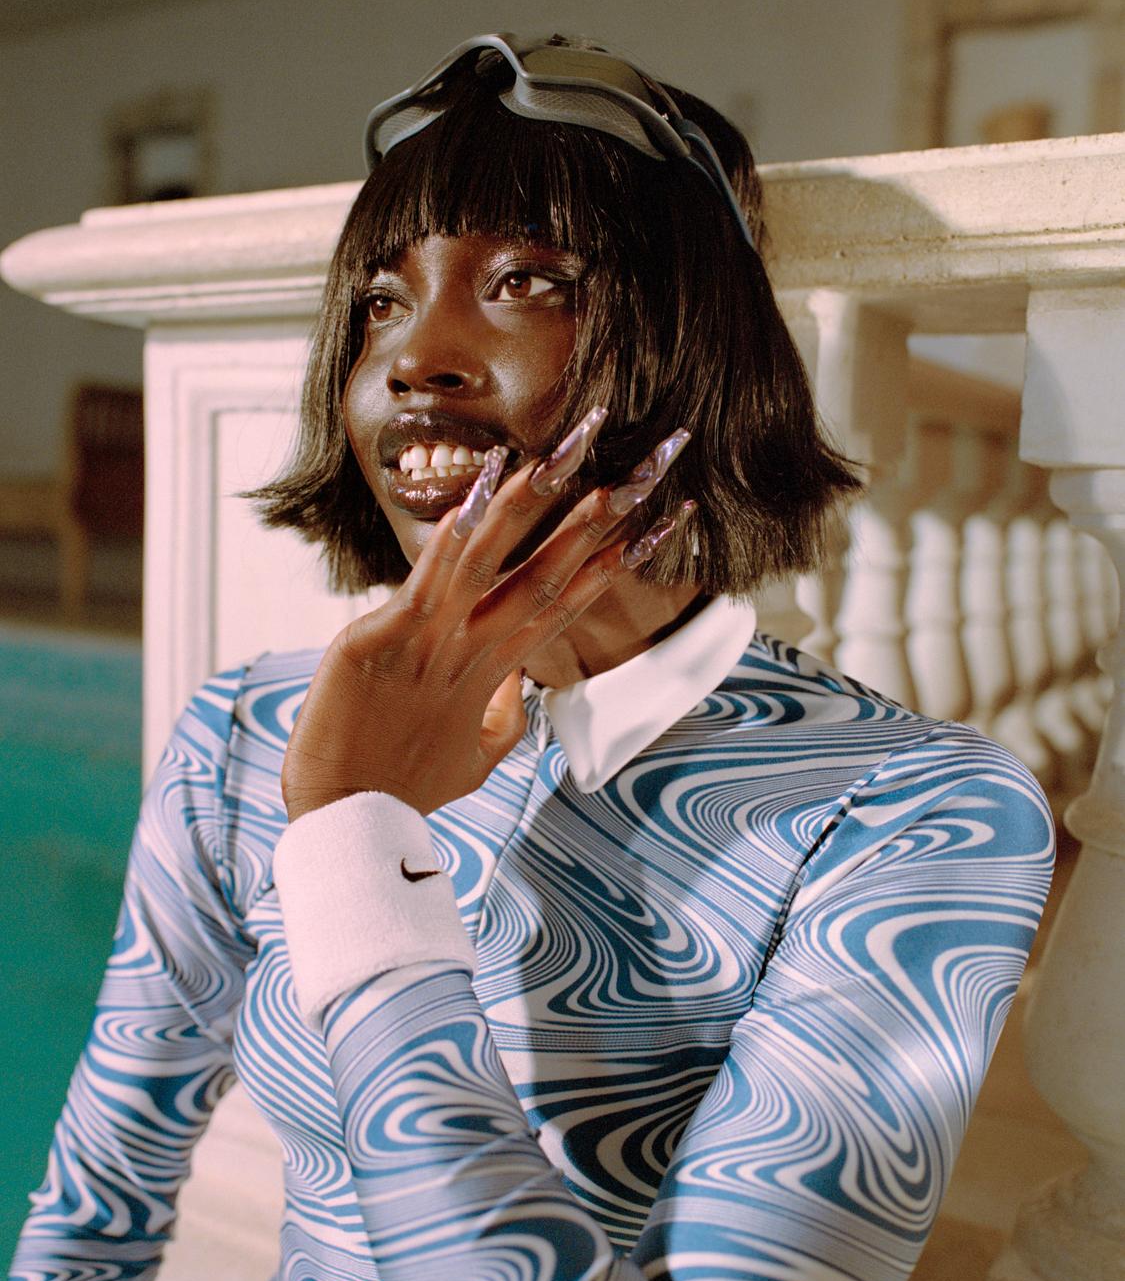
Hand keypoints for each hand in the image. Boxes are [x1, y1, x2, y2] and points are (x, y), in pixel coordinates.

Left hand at [281, 413, 693, 820]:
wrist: (341, 822)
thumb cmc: (402, 786)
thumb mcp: (471, 757)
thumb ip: (503, 715)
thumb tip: (515, 689)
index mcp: (496, 671)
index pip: (568, 603)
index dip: (615, 562)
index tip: (662, 522)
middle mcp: (473, 651)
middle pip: (548, 575)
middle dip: (595, 520)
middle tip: (641, 470)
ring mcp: (428, 644)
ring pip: (488, 564)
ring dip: (527, 508)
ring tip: (562, 458)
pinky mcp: (377, 642)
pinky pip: (422, 584)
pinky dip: (448, 544)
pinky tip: (472, 502)